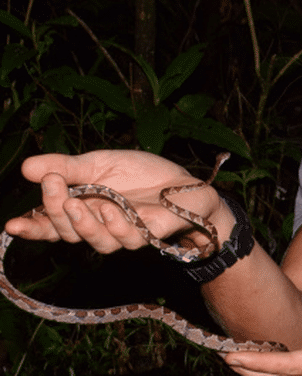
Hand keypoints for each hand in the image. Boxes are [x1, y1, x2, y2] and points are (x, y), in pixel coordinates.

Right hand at [4, 150, 227, 252]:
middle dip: (57, 211)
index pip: (52, 224)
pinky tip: (111, 209)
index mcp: (83, 209)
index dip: (33, 227)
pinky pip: (128, 237)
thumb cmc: (141, 174)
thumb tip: (28, 168)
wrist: (183, 183)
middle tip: (52, 185)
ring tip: (76, 203)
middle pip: (70, 232)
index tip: (12, 225)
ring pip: (97, 240)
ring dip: (84, 223)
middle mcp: (100, 226)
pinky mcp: (148, 234)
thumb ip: (68, 167)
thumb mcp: (100, 162)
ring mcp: (124, 233)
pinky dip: (117, 224)